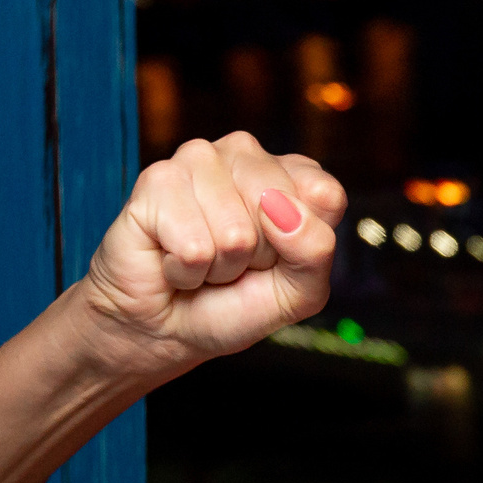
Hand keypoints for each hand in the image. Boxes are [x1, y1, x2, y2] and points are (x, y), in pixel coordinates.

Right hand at [79, 132, 345, 368]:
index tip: (278, 257)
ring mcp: (199, 160)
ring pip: (236, 232)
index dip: (304, 245)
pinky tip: (173, 259)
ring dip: (220, 265)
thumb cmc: (236, 303)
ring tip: (202, 260)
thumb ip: (314, 251)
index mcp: (289, 173)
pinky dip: (186, 270)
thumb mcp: (299, 292)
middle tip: (235, 261)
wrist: (170, 327)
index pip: (325, 195)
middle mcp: (245, 155)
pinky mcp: (157, 180)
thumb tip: (284, 211)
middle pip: (280, 209)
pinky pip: (194, 246)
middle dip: (258, 256)